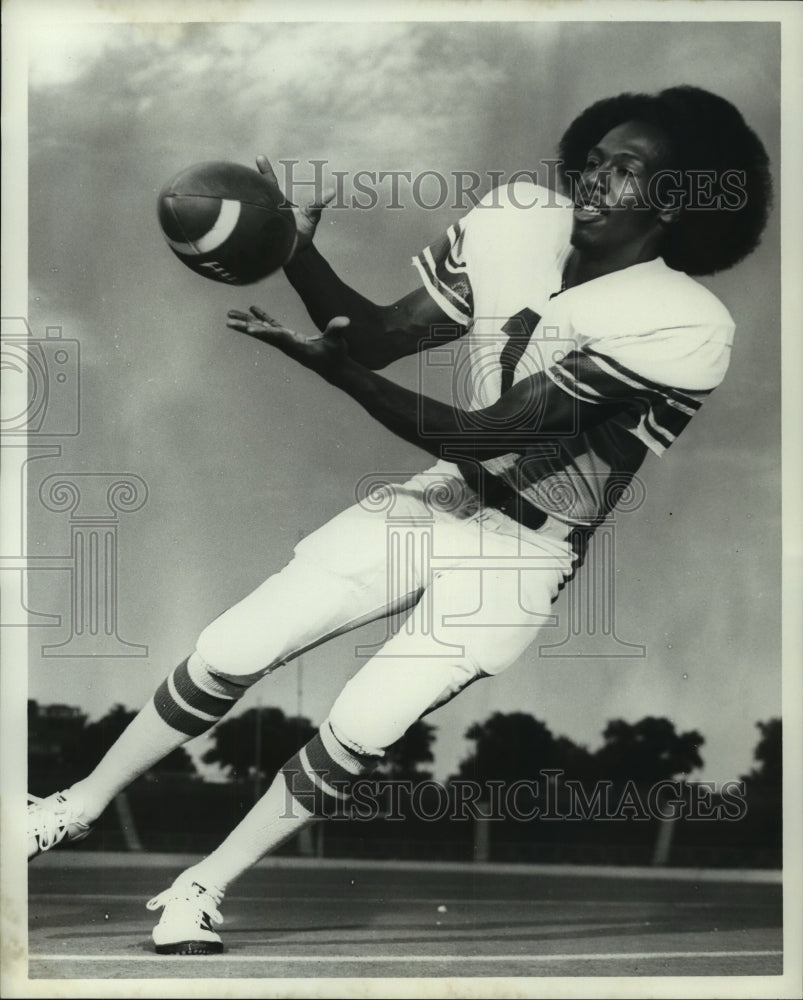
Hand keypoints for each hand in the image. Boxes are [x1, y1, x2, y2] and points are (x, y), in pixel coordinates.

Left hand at [227, 307, 349, 375]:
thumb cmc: (336, 356)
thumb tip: (345, 321)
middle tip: (228, 320)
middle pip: (262, 334)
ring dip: (247, 321)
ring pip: (263, 329)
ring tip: (230, 314)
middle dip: (245, 327)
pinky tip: (252, 309)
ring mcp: (286, 341)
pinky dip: (262, 318)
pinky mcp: (289, 338)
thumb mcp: (338, 343)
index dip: (264, 332)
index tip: (248, 329)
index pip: (277, 337)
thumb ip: (338, 331)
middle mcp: (286, 344)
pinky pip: (272, 326)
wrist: (334, 369)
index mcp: (296, 346)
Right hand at [255, 155, 335, 255]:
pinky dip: (253, 229)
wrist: (295, 251)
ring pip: (256, 210)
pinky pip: (256, 229)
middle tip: (254, 161)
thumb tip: (332, 191)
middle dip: (255, 183)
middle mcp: (269, 209)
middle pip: (259, 193)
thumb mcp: (312, 215)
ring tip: (251, 206)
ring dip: (252, 208)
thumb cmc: (303, 231)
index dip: (265, 171)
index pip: (270, 183)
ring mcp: (264, 221)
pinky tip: (245, 228)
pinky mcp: (263, 235)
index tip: (260, 156)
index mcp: (278, 202)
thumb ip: (318, 204)